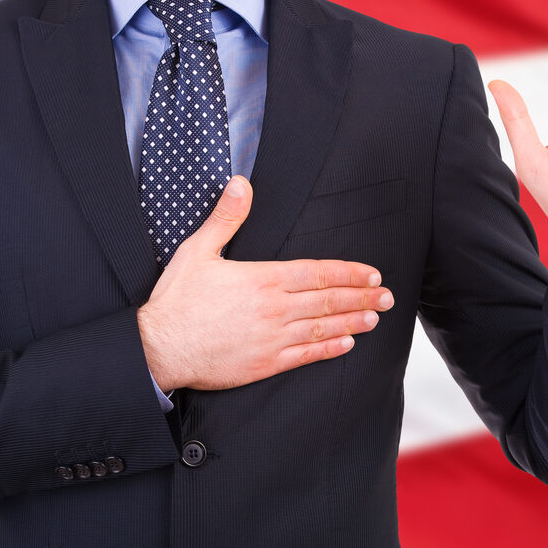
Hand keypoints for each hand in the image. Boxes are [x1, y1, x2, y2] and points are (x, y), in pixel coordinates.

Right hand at [137, 176, 394, 392]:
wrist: (159, 348)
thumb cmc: (177, 300)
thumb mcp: (197, 251)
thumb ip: (226, 218)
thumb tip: (242, 183)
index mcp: (263, 279)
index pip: (317, 273)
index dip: (348, 274)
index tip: (371, 274)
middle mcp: (274, 309)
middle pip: (328, 301)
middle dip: (361, 297)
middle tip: (387, 297)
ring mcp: (272, 338)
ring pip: (322, 328)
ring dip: (352, 321)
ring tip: (374, 318)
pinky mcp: (264, 364)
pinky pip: (305, 356)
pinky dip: (328, 349)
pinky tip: (346, 344)